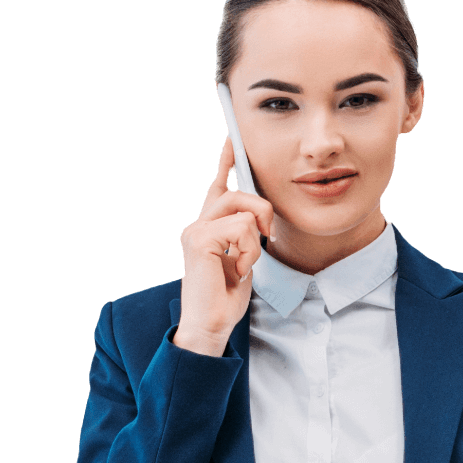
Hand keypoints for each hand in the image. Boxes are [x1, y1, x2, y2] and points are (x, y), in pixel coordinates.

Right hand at [176, 135, 276, 355]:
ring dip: (255, 240)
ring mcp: (196, 231)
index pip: (218, 188)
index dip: (225, 162)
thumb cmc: (225, 298)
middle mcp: (198, 225)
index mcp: (208, 228)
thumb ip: (246, 236)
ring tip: (245, 264)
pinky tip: (237, 270)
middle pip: (238, 192)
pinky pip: (241, 228)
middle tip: (266, 239)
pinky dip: (249, 252)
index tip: (232, 139)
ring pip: (243, 209)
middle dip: (262, 212)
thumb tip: (260, 220)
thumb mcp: (243, 261)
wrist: (211, 324)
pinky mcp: (200, 239)